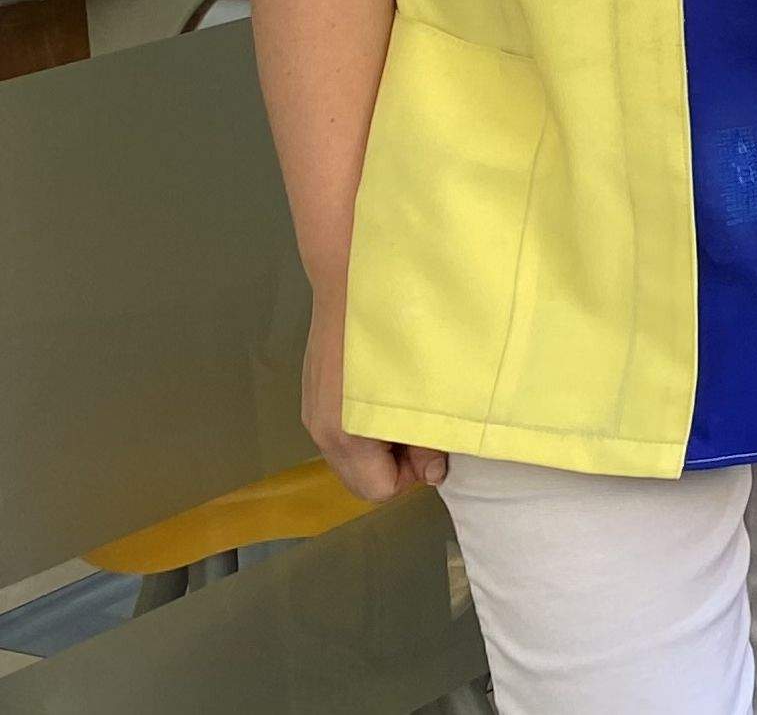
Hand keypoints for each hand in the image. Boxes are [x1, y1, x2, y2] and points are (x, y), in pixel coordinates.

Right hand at [302, 306, 444, 501]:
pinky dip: (370, 420)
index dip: (413, 473)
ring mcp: (314, 410)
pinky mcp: (315, 390)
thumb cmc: (398, 329)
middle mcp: (321, 430)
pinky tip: (392, 387)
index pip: (379, 490)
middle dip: (398, 460)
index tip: (433, 441)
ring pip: (354, 453)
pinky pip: (346, 427)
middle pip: (363, 477)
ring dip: (385, 439)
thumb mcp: (427, 391)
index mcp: (345, 436)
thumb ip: (431, 438)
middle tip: (427, 423)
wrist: (353, 274)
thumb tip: (435, 469)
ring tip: (412, 401)